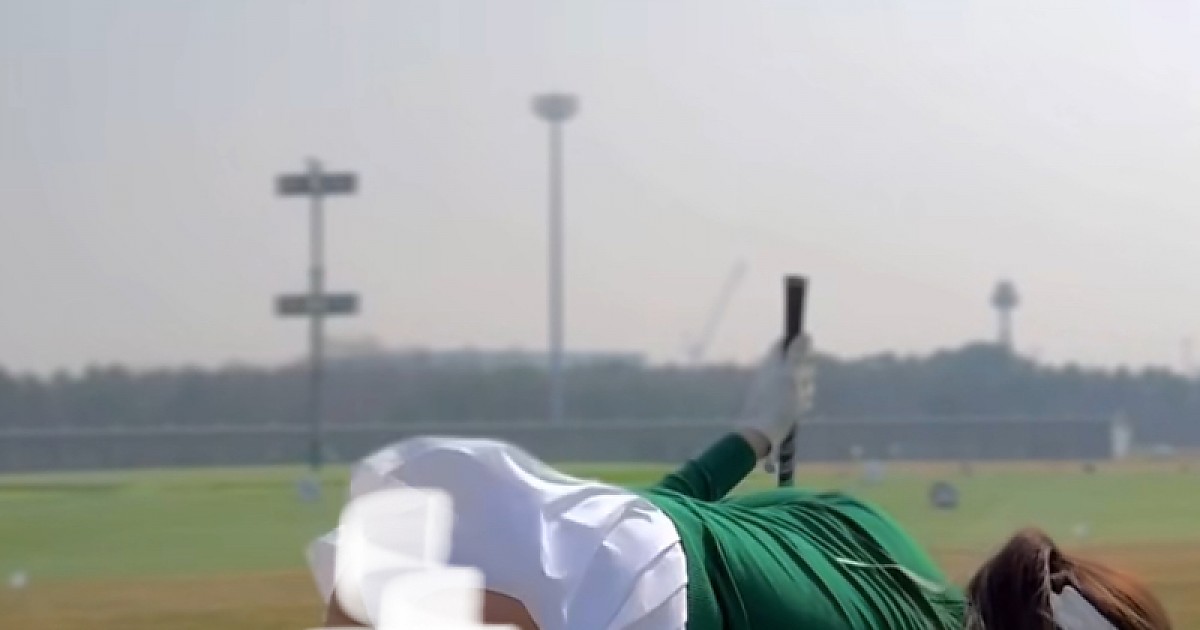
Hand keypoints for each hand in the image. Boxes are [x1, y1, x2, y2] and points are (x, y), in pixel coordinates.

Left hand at [735, 335, 815, 461]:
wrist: (761, 432)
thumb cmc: (777, 403)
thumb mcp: (790, 375)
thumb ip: (797, 354)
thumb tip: (804, 334)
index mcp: (771, 363)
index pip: (781, 344)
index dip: (796, 344)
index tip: (807, 354)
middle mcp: (769, 373)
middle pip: (793, 364)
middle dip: (804, 373)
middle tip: (802, 383)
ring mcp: (771, 389)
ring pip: (795, 382)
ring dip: (803, 389)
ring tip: (800, 401)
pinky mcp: (776, 404)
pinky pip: (793, 397)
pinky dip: (798, 401)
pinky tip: (799, 410)